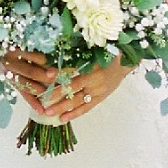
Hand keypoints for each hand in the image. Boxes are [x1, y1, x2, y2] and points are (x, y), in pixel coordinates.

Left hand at [2, 50, 131, 123]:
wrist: (125, 63)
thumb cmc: (107, 52)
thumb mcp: (95, 48)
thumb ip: (78, 51)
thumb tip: (57, 48)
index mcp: (93, 64)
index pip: (74, 69)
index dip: (60, 72)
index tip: (46, 74)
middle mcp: (95, 79)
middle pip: (73, 88)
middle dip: (57, 94)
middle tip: (41, 98)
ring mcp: (98, 90)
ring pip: (78, 101)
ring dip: (62, 107)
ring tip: (48, 113)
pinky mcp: (100, 98)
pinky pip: (86, 108)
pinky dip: (74, 114)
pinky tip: (62, 119)